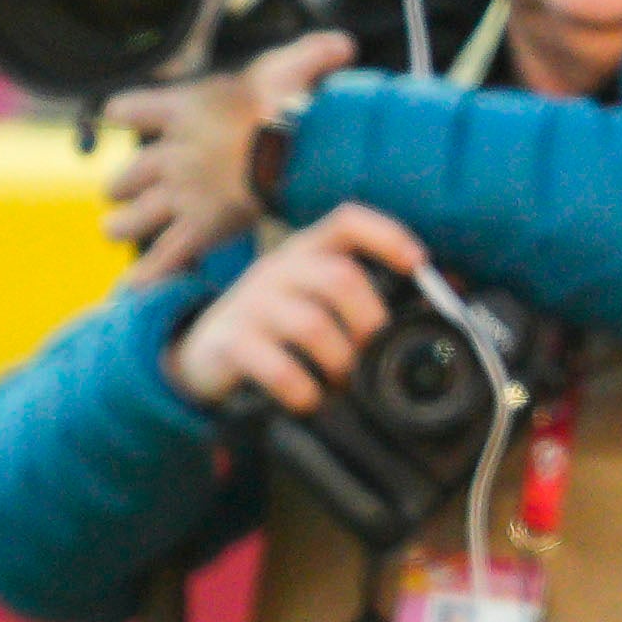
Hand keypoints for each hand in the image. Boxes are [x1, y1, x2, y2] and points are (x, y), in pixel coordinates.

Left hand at [104, 29, 347, 271]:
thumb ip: (310, 56)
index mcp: (184, 111)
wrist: (285, 147)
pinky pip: (166, 256)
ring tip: (113, 229)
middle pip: (129, 175)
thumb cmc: (289, 102)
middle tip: (118, 193)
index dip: (124, 111)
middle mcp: (173, 155)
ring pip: (135, 218)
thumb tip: (341, 45)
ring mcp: (181, 194)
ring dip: (122, 225)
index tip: (115, 113)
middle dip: (123, 185)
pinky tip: (132, 287)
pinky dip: (149, 274)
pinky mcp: (199, 228)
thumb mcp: (293, 67)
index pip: (132, 108)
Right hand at [164, 205, 418, 414]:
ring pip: (312, 325)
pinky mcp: (230, 343)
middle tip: (370, 353)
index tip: (418, 263)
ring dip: (339, 362)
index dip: (386, 235)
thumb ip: (350, 296)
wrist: (197, 353)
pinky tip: (309, 399)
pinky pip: (278, 366)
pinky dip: (303, 389)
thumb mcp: (305, 296)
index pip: (346, 222)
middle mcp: (277, 269)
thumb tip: (423, 314)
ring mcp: (251, 305)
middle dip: (369, 321)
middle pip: (339, 277)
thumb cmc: (271, 326)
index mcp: (303, 252)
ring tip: (341, 383)